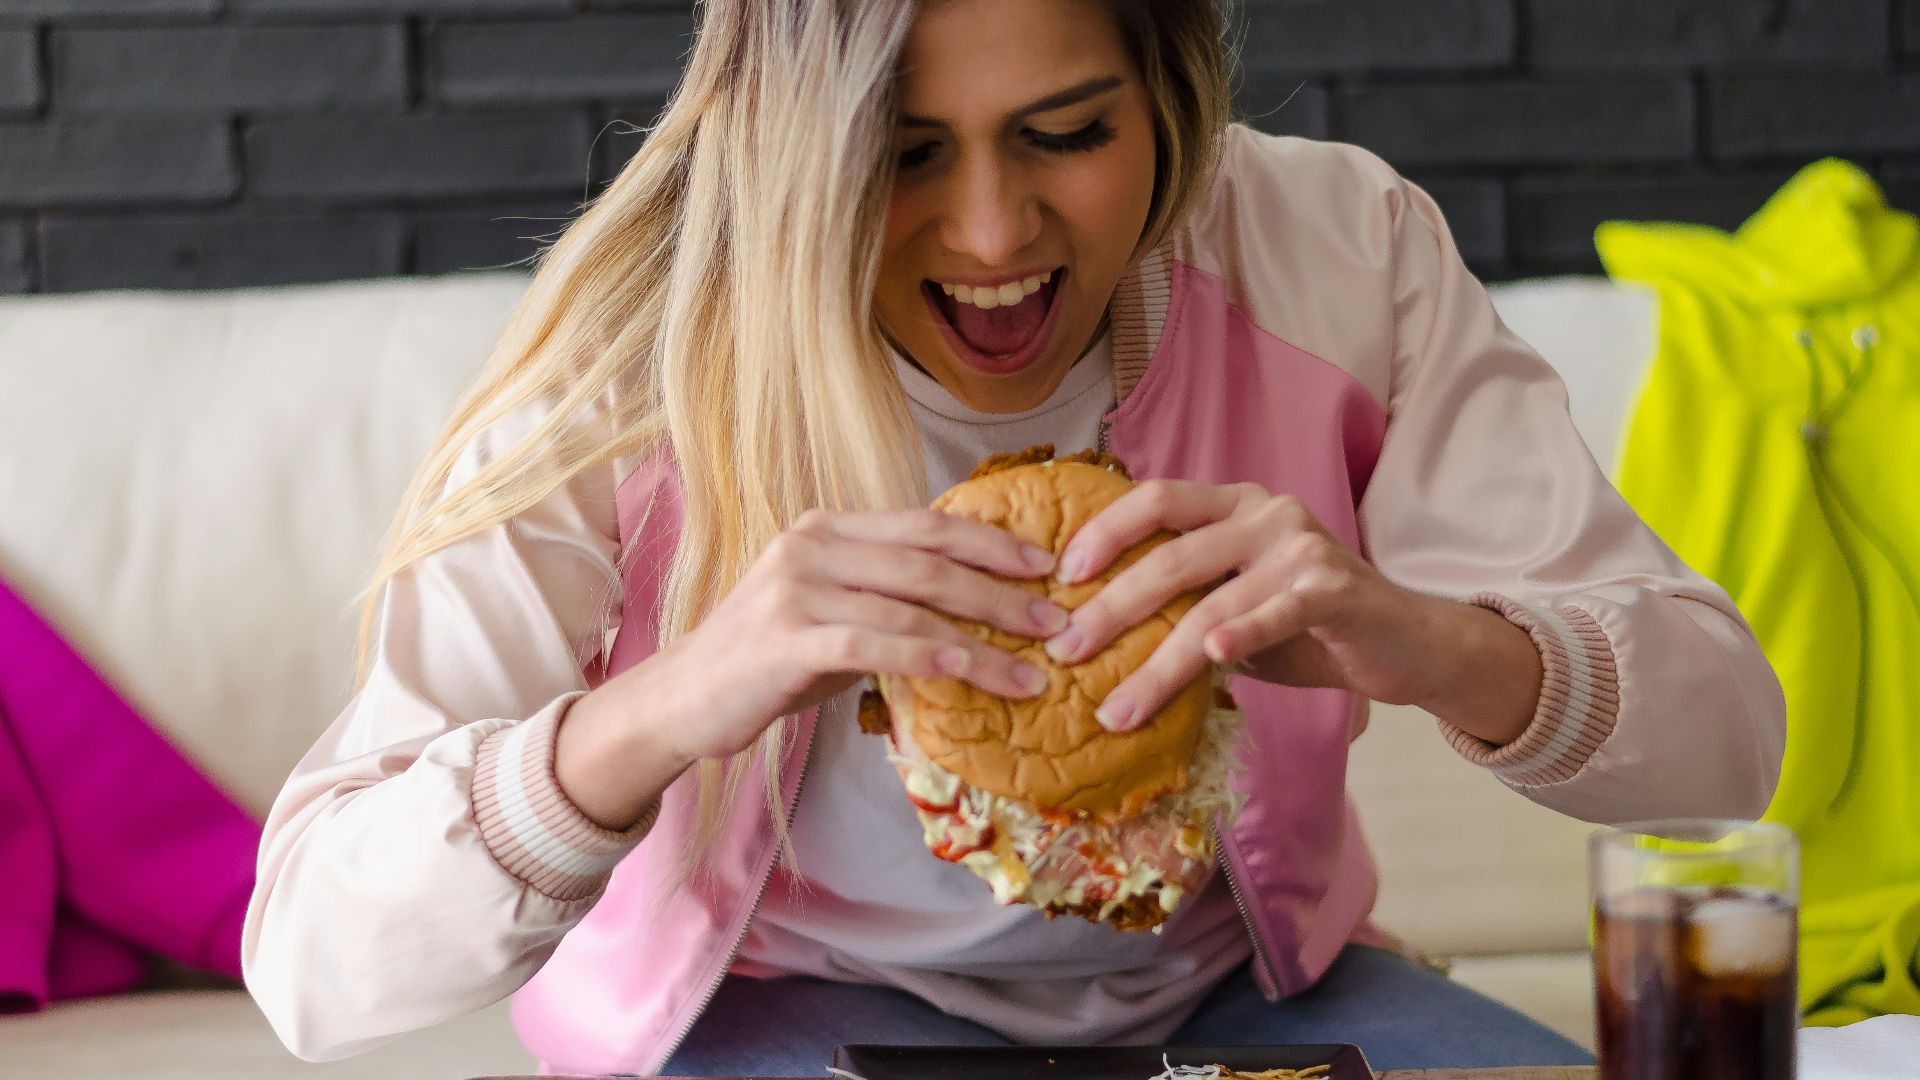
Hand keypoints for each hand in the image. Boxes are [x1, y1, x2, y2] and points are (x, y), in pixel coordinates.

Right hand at [636, 507, 1065, 763]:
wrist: (683, 700)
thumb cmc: (767, 661)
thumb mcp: (831, 612)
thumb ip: (888, 599)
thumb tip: (975, 606)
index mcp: (827, 528)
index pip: (925, 526)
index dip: (992, 544)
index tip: (1048, 567)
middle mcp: (811, 546)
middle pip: (928, 562)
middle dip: (1003, 593)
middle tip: (1059, 622)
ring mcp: (795, 589)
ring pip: (911, 609)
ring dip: (982, 643)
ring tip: (1031, 673)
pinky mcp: (785, 639)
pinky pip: (873, 644)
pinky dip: (927, 658)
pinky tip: (968, 673)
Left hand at [1041, 480, 1538, 742]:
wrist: (1406, 644)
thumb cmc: (1309, 627)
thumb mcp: (1237, 607)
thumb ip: (1185, 605)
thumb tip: (1095, 639)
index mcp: (1235, 505)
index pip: (1156, 501)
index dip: (1104, 533)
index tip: (1059, 577)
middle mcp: (1266, 513)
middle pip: (1171, 556)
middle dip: (1110, 608)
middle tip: (1064, 651)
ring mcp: (1302, 547)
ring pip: (1212, 603)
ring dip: (1158, 662)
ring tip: (1118, 709)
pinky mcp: (1336, 589)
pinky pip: (1278, 611)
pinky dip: (1243, 633)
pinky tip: (1211, 657)